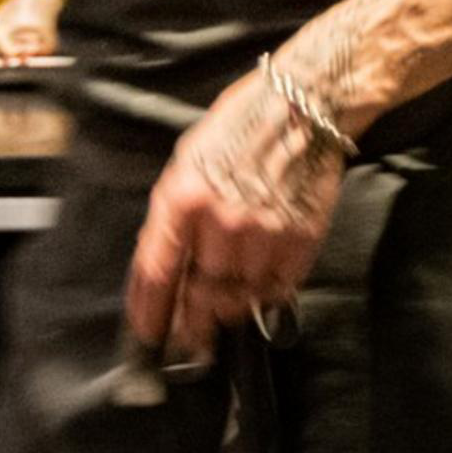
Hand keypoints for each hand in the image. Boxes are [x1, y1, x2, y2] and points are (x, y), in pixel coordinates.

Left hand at [124, 66, 348, 365]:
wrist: (304, 105)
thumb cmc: (238, 126)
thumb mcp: (187, 161)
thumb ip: (173, 216)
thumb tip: (163, 267)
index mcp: (183, 198)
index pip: (157, 275)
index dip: (149, 314)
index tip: (147, 337)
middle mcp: (221, 222)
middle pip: (198, 297)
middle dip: (189, 327)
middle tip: (186, 347)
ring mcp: (265, 233)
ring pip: (239, 299)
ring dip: (227, 314)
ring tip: (222, 320)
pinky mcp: (301, 239)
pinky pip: (278, 289)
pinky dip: (265, 300)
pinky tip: (257, 299)